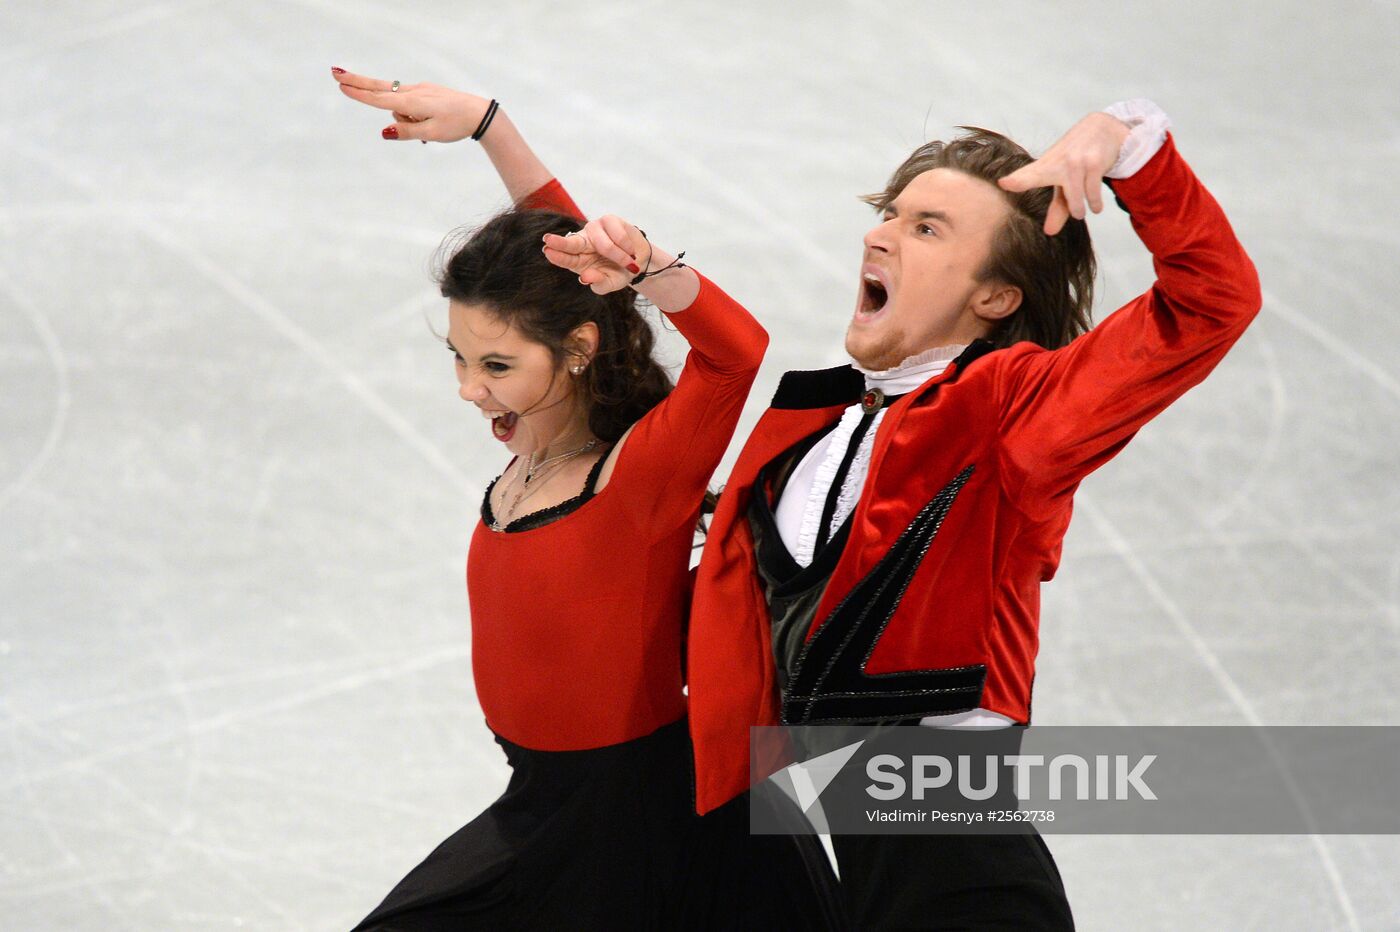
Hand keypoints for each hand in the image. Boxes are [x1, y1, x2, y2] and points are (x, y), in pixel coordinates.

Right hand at [331, 68, 492, 142]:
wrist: (480, 113)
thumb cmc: (456, 125)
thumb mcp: (431, 133)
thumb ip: (405, 132)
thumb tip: (384, 131)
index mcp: (413, 102)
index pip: (379, 99)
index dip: (359, 94)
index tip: (341, 85)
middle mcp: (414, 92)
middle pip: (380, 88)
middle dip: (358, 82)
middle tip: (335, 73)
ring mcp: (421, 90)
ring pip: (400, 105)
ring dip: (405, 120)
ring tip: (428, 131)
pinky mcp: (427, 92)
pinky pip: (411, 104)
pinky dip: (413, 116)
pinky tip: (431, 125)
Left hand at [541, 216, 648, 294]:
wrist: (639, 259)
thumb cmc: (620, 272)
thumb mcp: (611, 283)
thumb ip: (599, 283)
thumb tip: (585, 278)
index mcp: (578, 259)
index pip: (566, 258)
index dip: (557, 255)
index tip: (547, 251)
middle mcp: (583, 242)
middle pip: (571, 243)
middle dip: (560, 243)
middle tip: (548, 241)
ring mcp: (594, 229)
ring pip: (605, 245)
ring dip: (620, 257)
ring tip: (628, 262)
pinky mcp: (608, 220)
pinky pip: (618, 235)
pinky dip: (627, 247)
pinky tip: (630, 250)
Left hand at [998, 112, 1130, 234]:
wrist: (1103, 129)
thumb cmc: (1075, 157)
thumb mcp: (1062, 180)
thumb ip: (1057, 207)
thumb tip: (1050, 233)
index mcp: (1045, 165)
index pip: (1027, 175)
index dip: (1016, 180)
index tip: (1003, 184)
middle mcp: (1058, 162)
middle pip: (1050, 187)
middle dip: (1065, 205)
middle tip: (1074, 213)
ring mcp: (1076, 162)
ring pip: (1076, 200)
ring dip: (1079, 209)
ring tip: (1081, 211)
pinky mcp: (1094, 164)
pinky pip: (1092, 194)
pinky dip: (1095, 204)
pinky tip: (1095, 206)